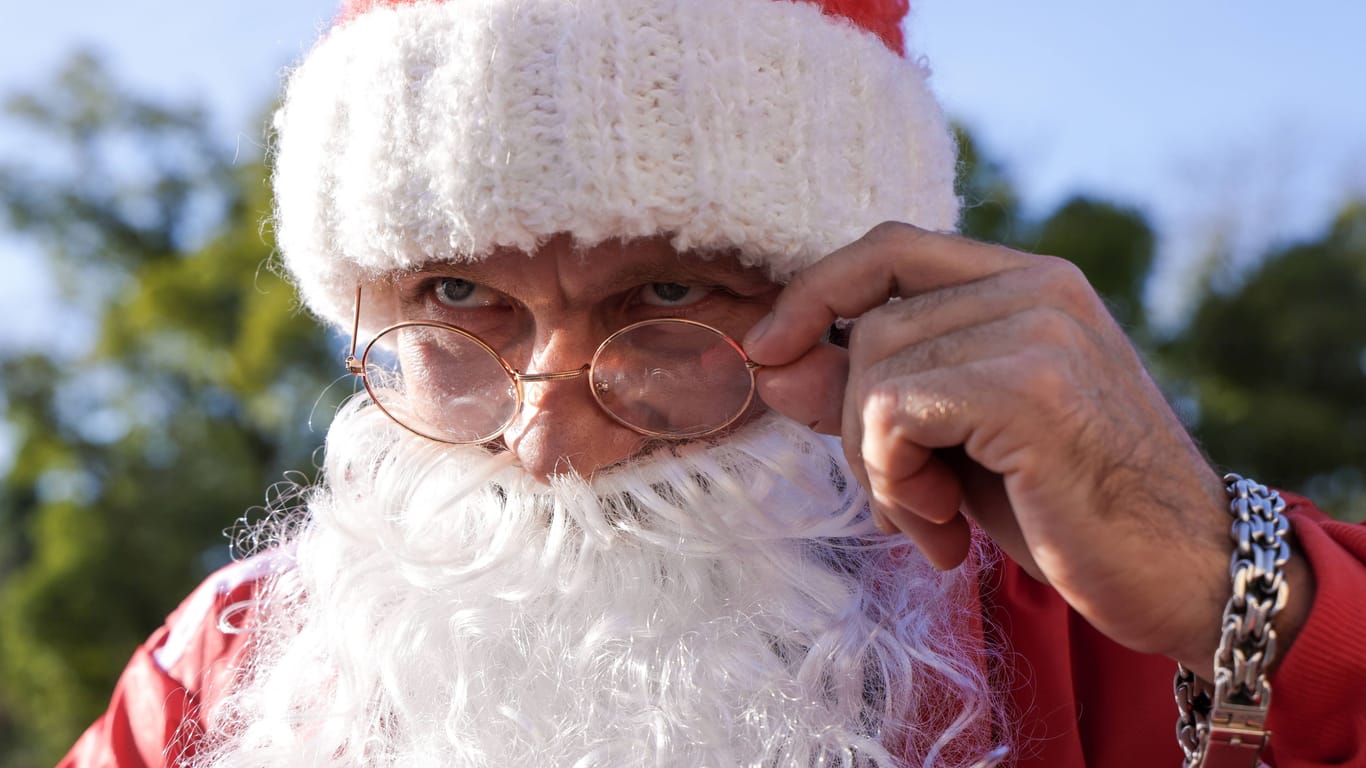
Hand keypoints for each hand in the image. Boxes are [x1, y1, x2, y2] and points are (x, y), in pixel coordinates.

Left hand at [743, 222, 1259, 668]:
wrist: (1184, 574)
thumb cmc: (1065, 507)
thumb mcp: (954, 441)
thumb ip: (870, 391)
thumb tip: (770, 359)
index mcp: (1027, 282)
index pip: (890, 248)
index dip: (816, 292)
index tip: (767, 350)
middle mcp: (1038, 287)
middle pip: (870, 327)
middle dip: (856, 429)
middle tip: (906, 501)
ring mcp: (1038, 331)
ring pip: (873, 372)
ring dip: (878, 469)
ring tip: (933, 521)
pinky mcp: (1029, 388)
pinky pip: (891, 412)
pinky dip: (892, 480)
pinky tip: (943, 531)